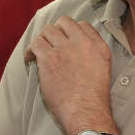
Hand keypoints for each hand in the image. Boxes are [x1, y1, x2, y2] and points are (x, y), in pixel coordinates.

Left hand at [24, 15, 112, 134]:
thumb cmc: (93, 98)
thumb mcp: (103, 70)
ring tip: (39, 51)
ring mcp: (65, 49)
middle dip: (55, 31)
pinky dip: (30, 51)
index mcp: (98, 47)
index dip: (71, 31)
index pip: (84, 25)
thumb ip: (92, 54)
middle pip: (64, 22)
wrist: (86, 111)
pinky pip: (35, 44)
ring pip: (47, 30)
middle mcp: (82, 44)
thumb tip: (78, 49)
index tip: (65, 40)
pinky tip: (30, 59)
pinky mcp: (49, 58)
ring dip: (42, 39)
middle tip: (51, 43)